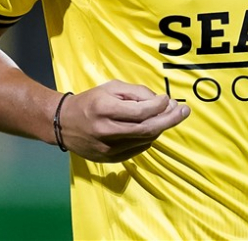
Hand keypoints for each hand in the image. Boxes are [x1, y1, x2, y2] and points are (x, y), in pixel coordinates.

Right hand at [57, 81, 189, 162]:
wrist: (62, 123)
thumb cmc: (90, 101)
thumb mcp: (111, 88)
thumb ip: (136, 93)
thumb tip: (161, 101)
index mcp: (104, 109)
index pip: (141, 111)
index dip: (159, 105)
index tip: (168, 98)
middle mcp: (106, 131)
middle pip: (147, 129)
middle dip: (170, 120)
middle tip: (184, 111)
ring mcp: (107, 148)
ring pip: (145, 140)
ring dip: (161, 128)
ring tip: (170, 116)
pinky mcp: (109, 159)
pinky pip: (137, 149)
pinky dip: (149, 138)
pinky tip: (153, 128)